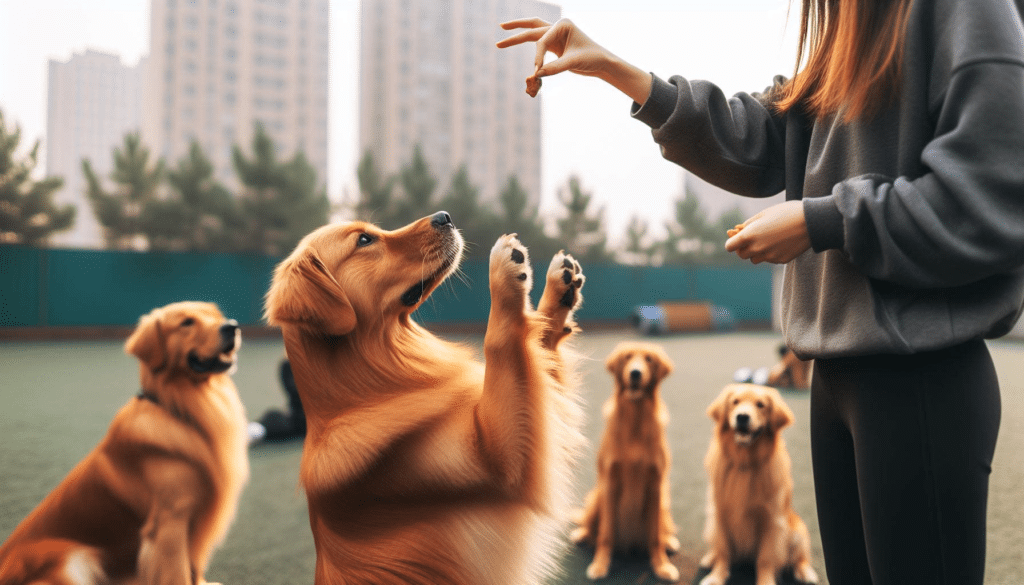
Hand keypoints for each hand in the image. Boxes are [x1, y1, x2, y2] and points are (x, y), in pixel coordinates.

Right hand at [497, 18, 651, 104]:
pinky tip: (516, 41)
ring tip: (502, 29)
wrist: (602, 63)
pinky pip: (538, 43)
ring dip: (518, 31)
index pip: (542, 41)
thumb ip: (555, 67)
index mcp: (563, 25)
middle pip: (532, 28)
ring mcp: (556, 35)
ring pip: (533, 31)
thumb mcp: (574, 63)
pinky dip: (527, 44)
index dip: (537, 57)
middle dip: (515, 34)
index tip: (536, 72)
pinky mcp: (555, 44)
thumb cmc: (592, 58)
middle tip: (499, 38)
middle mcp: (558, 26)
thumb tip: (537, 75)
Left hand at [725, 200, 811, 263]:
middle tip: (752, 238)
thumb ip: (748, 225)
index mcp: (750, 235)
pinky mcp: (780, 260)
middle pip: (742, 255)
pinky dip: (771, 253)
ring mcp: (769, 256)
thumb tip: (737, 231)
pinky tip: (781, 242)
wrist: (811, 222)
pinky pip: (770, 259)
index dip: (732, 242)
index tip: (737, 237)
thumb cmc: (786, 213)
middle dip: (744, 248)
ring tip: (768, 239)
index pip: (730, 246)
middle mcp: (757, 248)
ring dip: (757, 252)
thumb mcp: (763, 214)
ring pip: (755, 259)